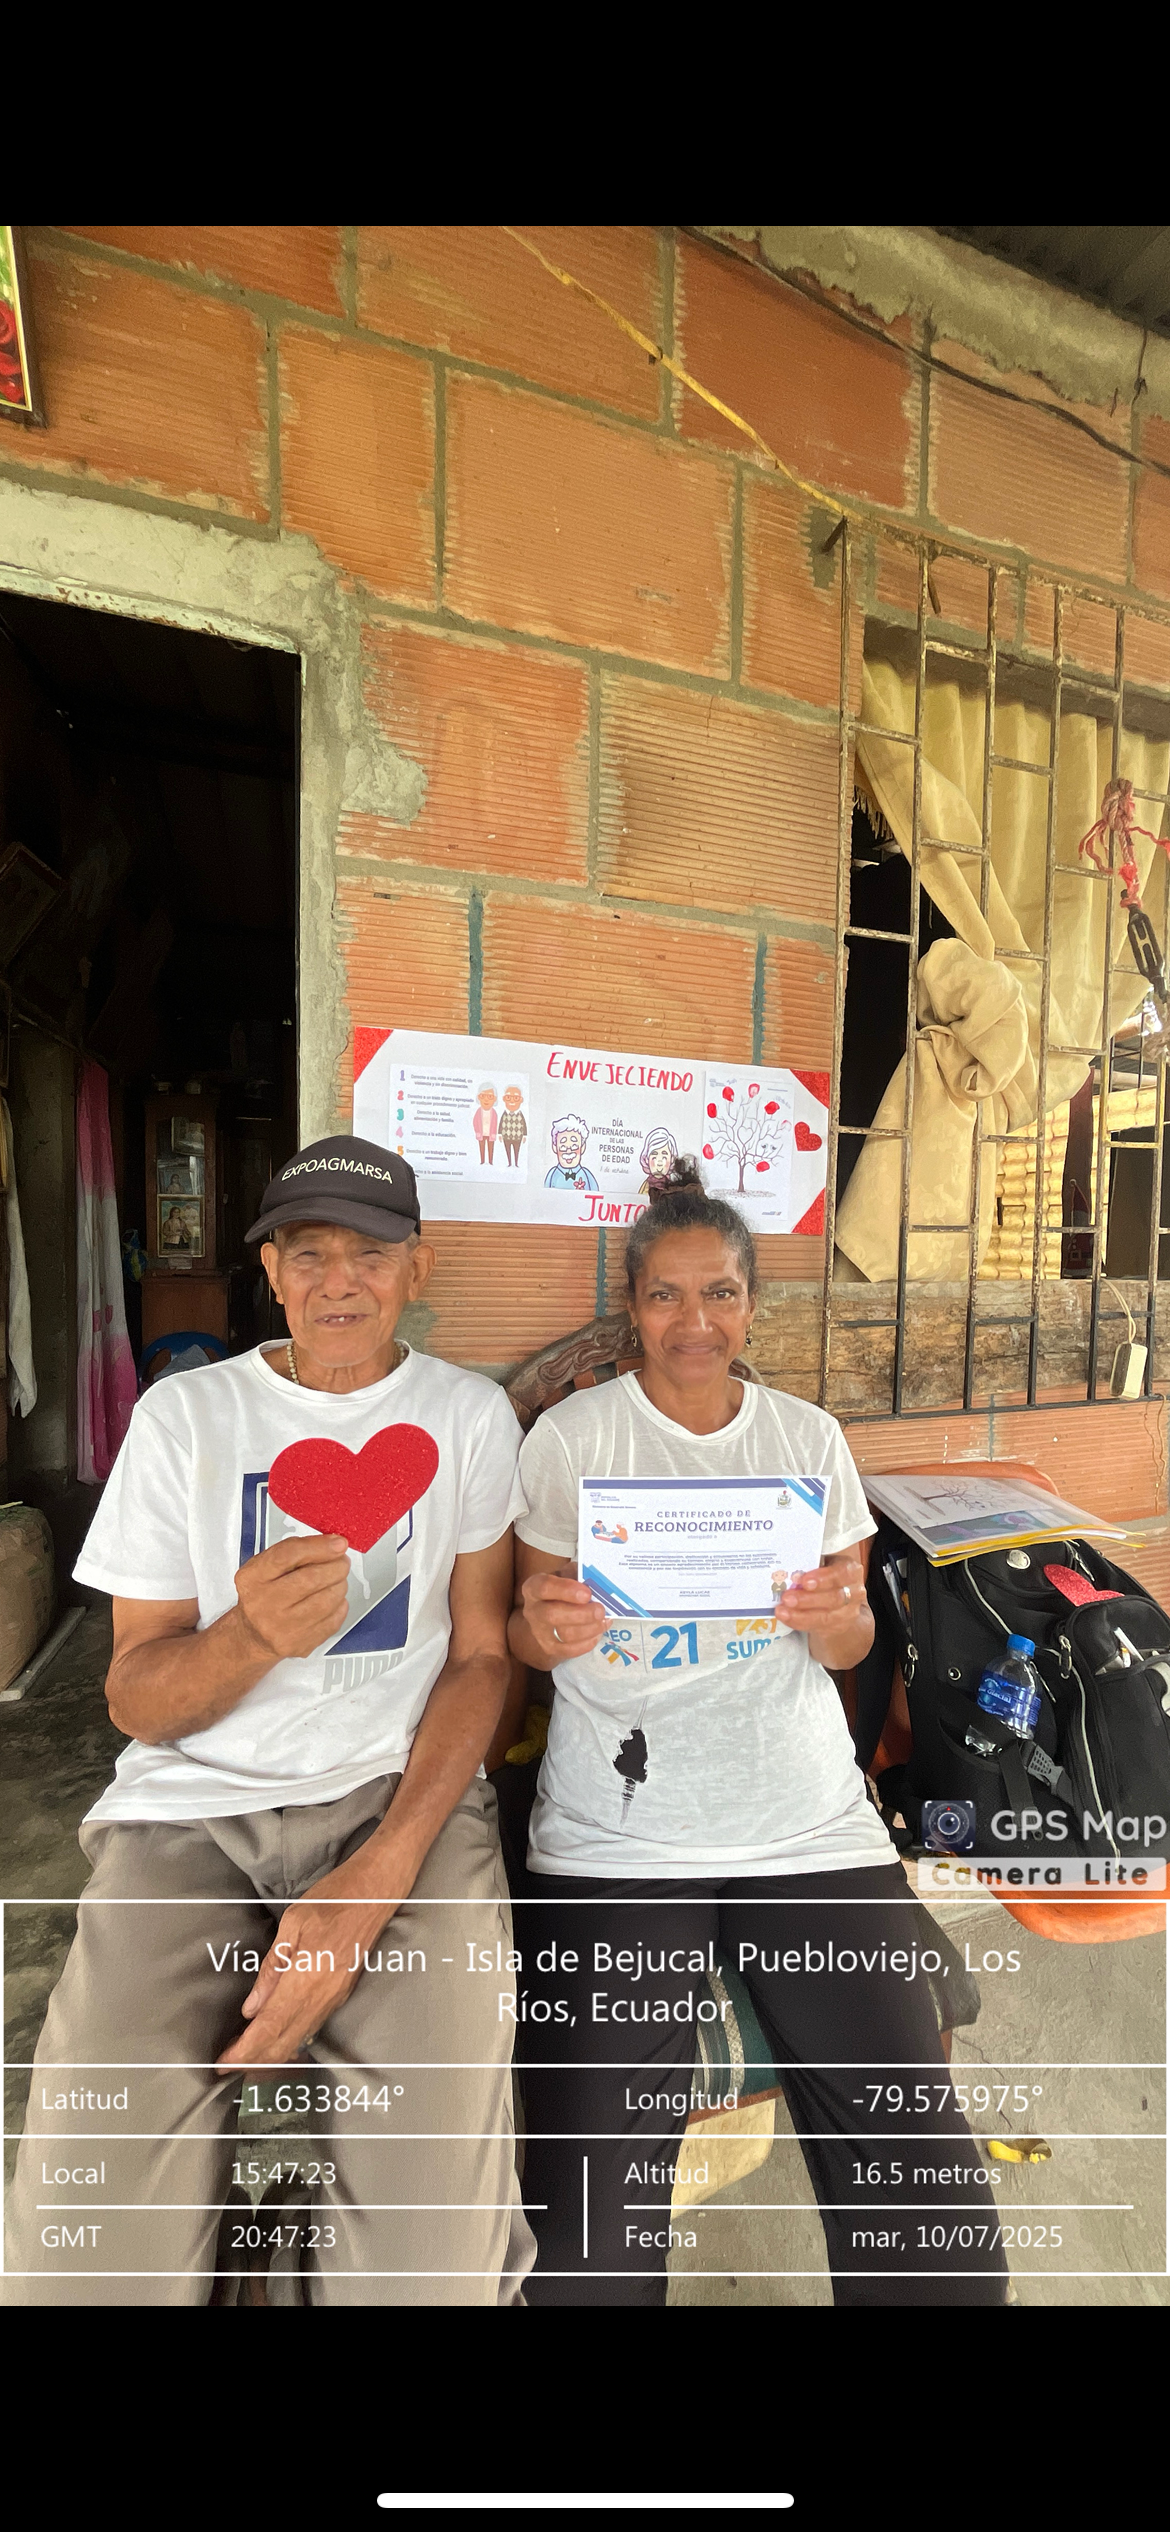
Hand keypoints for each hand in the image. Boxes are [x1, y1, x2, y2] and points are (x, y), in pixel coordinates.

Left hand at [215, 1849, 399, 2071]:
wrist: (378, 1892)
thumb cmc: (333, 1898)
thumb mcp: (293, 1923)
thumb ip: (272, 1968)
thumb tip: (251, 2008)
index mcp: (305, 1979)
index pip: (269, 2028)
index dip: (244, 2052)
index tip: (222, 2065)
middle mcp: (321, 1997)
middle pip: (283, 2043)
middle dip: (253, 2061)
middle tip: (225, 2069)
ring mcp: (334, 1998)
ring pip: (298, 2039)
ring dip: (270, 2054)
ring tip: (244, 2058)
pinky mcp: (341, 1994)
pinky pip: (311, 2027)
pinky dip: (290, 2041)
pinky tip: (277, 2041)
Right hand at [234, 1533, 350, 1662]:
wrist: (253, 1635)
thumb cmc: (264, 1594)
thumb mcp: (267, 1566)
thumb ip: (296, 1551)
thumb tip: (334, 1544)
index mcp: (253, 1578)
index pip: (287, 1555)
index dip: (318, 1547)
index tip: (339, 1543)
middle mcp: (263, 1604)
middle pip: (310, 1579)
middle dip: (336, 1566)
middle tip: (342, 1562)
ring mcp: (280, 1628)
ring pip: (325, 1601)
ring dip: (340, 1586)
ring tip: (337, 1581)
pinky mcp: (299, 1645)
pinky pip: (332, 1621)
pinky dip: (339, 1606)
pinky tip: (333, 1601)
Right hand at [519, 1569, 607, 1664]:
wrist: (548, 1615)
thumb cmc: (561, 1590)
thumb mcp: (566, 1576)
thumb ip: (578, 1576)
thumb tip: (597, 1582)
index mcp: (534, 1587)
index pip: (544, 1587)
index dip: (566, 1590)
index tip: (587, 1593)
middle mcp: (532, 1610)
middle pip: (552, 1615)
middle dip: (581, 1614)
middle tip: (600, 1610)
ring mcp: (539, 1631)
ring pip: (564, 1634)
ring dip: (589, 1628)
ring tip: (604, 1621)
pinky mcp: (549, 1648)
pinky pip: (569, 1650)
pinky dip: (587, 1642)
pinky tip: (598, 1632)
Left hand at [775, 1555, 868, 1660]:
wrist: (841, 1600)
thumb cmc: (826, 1575)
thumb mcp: (823, 1563)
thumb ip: (811, 1563)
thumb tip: (787, 1565)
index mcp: (851, 1570)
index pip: (843, 1573)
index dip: (824, 1578)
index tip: (804, 1581)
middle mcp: (854, 1592)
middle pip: (834, 1598)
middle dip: (808, 1599)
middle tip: (786, 1598)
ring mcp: (848, 1612)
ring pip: (826, 1617)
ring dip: (801, 1615)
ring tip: (782, 1611)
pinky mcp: (839, 1627)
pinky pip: (819, 1627)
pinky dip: (800, 1623)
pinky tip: (787, 1618)